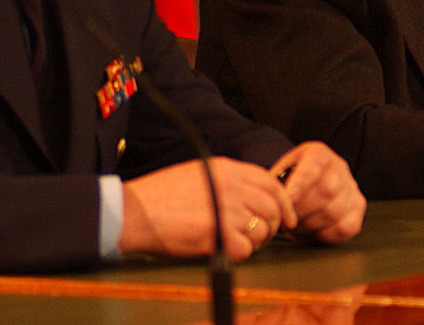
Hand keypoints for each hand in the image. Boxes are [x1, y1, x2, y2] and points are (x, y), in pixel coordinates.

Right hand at [119, 157, 296, 260]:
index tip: (287, 217)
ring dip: (254, 242)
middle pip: (272, 208)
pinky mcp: (217, 234)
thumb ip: (226, 180)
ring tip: (236, 242)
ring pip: (262, 230)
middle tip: (260, 236)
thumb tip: (250, 195)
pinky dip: (238, 254)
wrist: (135, 212)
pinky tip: (224, 249)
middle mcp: (231, 186)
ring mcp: (225, 209)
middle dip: (272, 226)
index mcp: (226, 169)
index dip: (284, 202)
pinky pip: (245, 249)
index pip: (270, 182)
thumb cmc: (160, 195)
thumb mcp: (197, 172)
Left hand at [269, 142, 364, 243]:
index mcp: (317, 153)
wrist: (304, 185)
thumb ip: (276, 187)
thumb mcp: (279, 174)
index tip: (287, 205)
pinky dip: (326, 235)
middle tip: (287, 221)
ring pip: (335, 211)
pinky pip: (346, 227)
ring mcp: (351, 187)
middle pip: (327, 190)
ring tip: (296, 227)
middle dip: (303, 211)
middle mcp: (339, 166)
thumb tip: (274, 203)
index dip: (299, 188)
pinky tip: (312, 233)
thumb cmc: (289, 182)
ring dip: (311, 225)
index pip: (313, 168)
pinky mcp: (358, 206)